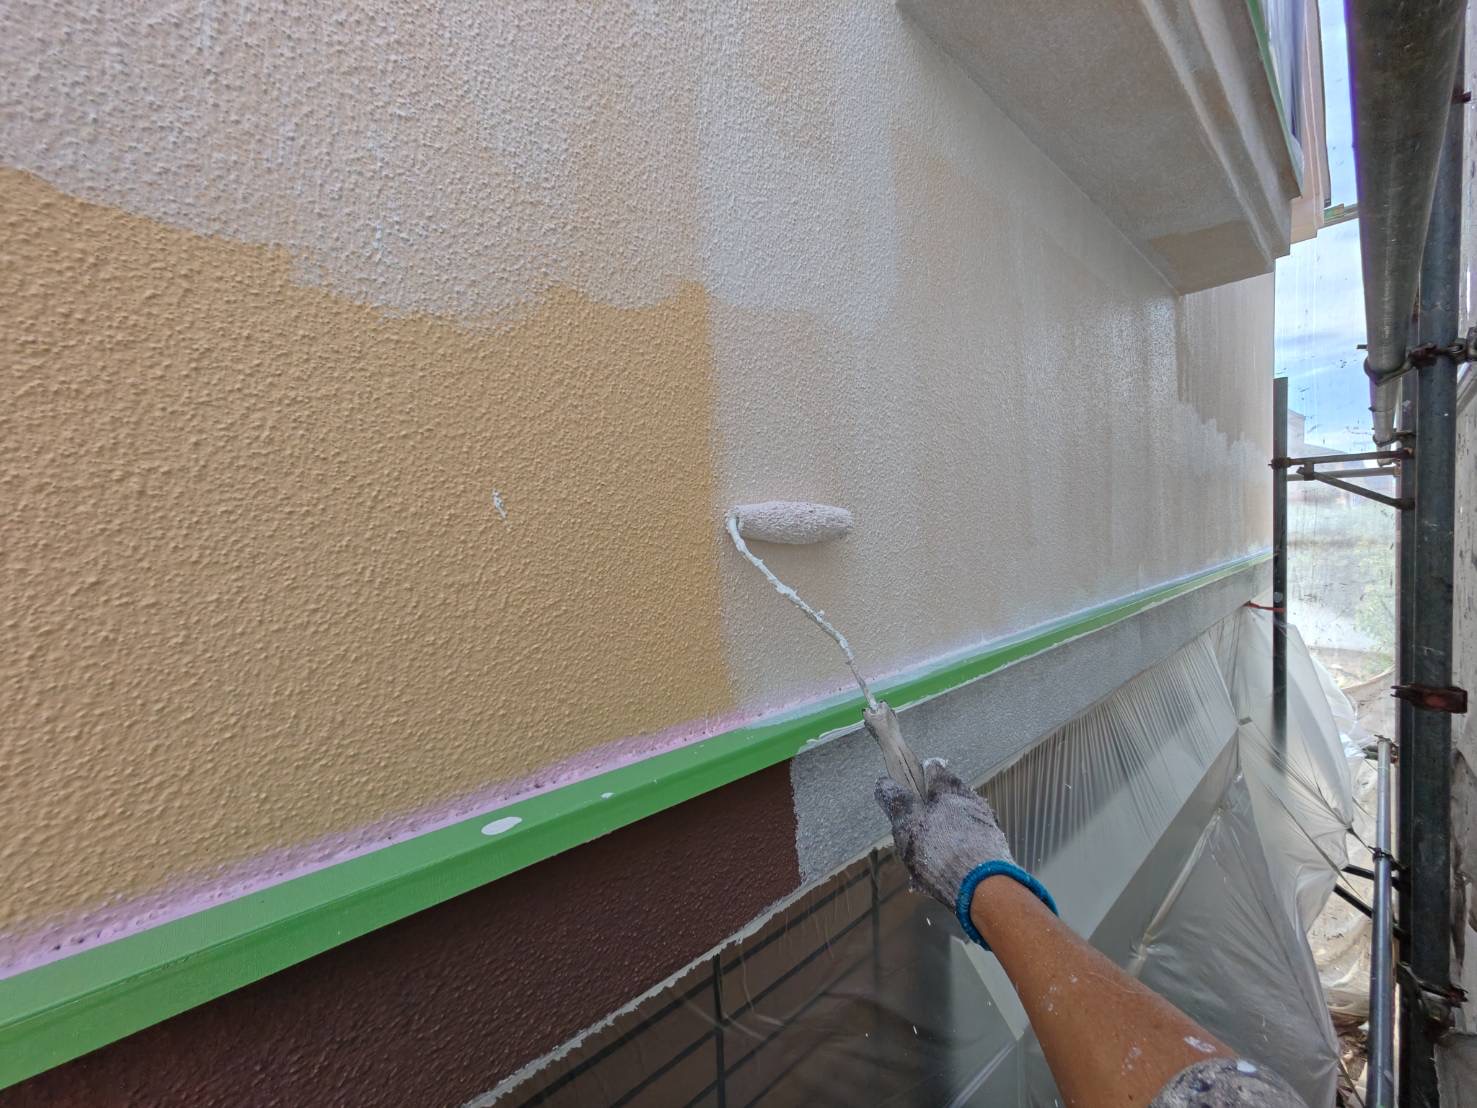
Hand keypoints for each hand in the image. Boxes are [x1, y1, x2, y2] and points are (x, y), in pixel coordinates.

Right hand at [875, 762, 1014, 910]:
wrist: (985, 889)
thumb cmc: (939, 849)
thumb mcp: (908, 825)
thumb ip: (897, 803)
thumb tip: (884, 782)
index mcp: (951, 789)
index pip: (934, 770)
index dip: (920, 776)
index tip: (908, 791)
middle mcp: (973, 802)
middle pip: (947, 800)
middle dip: (931, 814)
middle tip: (913, 835)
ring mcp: (987, 827)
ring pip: (957, 827)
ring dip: (942, 839)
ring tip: (924, 864)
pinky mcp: (995, 852)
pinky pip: (967, 849)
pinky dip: (954, 857)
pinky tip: (940, 877)